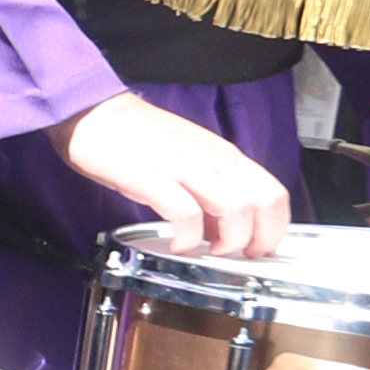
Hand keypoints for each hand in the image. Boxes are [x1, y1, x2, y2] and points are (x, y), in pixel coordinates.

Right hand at [59, 89, 288, 255]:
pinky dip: (188, 237)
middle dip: (260, 238)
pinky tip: (178, 245)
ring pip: (234, 209)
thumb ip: (209, 190)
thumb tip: (219, 227)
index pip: (272, 192)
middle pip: (262, 203)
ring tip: (210, 252)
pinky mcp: (153, 178)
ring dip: (229, 240)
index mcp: (223, 155)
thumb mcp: (186, 158)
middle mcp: (212, 160)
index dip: (274, 227)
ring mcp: (184, 167)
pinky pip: (186, 214)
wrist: (94, 113)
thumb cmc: (136, 136)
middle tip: (242, 256)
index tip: (260, 247)